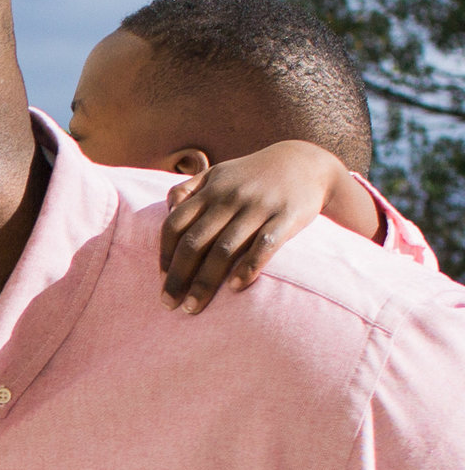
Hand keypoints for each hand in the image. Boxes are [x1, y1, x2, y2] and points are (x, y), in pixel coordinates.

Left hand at [159, 141, 342, 312]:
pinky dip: (248, 267)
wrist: (307, 162)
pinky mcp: (286, 217)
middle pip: (194, 242)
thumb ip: (188, 189)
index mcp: (210, 190)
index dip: (164, 254)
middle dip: (178, 277)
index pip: (175, 224)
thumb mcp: (217, 173)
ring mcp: (258, 207)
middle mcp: (230, 198)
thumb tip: (167, 210)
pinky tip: (235, 288)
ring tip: (192, 307)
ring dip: (205, 282)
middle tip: (169, 304)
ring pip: (224, 250)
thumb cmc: (253, 175)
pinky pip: (264, 246)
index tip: (161, 279)